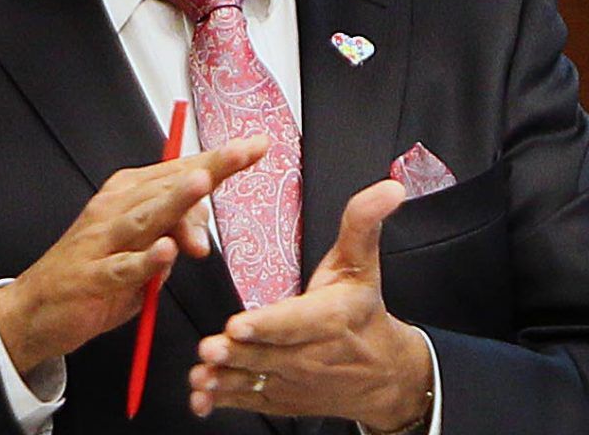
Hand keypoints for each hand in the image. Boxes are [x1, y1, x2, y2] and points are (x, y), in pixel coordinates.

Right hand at [0, 134, 268, 373]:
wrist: (36, 308)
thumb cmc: (94, 271)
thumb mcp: (143, 252)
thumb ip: (174, 239)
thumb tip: (201, 237)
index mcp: (129, 193)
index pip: (181, 170)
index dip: (219, 158)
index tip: (254, 146)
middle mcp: (115, 207)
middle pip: (169, 183)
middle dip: (210, 169)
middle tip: (242, 154)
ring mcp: (103, 240)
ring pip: (147, 214)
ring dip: (176, 198)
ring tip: (203, 182)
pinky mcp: (93, 276)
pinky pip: (124, 267)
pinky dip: (145, 260)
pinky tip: (165, 251)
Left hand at [189, 179, 432, 429]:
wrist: (384, 373)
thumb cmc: (363, 311)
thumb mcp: (364, 262)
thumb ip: (363, 222)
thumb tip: (388, 188)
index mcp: (330, 317)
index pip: (296, 322)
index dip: (267, 324)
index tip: (239, 324)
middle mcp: (312, 354)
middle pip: (269, 353)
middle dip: (237, 352)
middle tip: (209, 348)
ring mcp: (295, 380)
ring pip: (255, 380)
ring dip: (225, 379)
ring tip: (200, 376)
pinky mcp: (282, 397)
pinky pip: (251, 400)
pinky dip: (225, 401)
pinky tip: (202, 399)